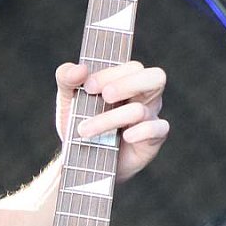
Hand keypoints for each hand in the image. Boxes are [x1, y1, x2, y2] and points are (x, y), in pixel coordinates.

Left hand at [55, 60, 168, 181]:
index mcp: (126, 79)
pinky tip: (125, 136)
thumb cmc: (80, 121)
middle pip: (155, 77)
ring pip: (141, 110)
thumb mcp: (67, 97)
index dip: (111, 74)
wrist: (80, 158)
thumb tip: (80, 69)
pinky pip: (158, 129)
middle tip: (105, 96)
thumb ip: (67, 77)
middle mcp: (143, 95)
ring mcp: (150, 117)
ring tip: (85, 130)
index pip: (131, 67)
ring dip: (111, 119)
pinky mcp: (153, 139)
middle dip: (127, 85)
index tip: (88, 86)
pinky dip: (142, 131)